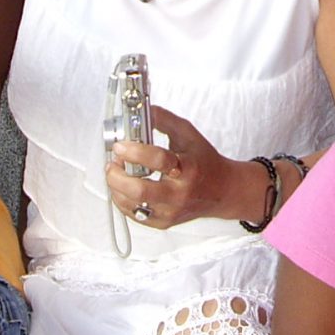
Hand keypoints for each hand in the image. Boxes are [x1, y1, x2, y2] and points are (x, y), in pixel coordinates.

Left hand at [105, 106, 258, 230]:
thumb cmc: (205, 162)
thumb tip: (142, 111)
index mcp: (188, 168)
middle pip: (140, 190)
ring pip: (132, 205)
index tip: (120, 145)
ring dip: (116, 187)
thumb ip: (165, 120)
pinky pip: (134, 215)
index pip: (158, 160)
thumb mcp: (189, 135)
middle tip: (113, 162)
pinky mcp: (163, 222)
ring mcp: (170, 211)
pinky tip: (122, 187)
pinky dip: (122, 199)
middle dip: (117, 176)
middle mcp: (179, 194)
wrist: (222, 191)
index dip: (134, 151)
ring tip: (116, 172)